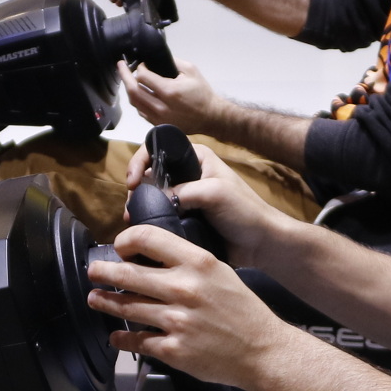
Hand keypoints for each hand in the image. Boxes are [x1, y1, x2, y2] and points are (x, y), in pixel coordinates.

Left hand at [87, 223, 292, 390]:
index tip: (119, 248)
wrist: (263, 351)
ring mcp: (176, 321)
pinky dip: (121, 338)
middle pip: (128, 273)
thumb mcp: (219, 272)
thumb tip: (151, 257)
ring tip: (95, 299)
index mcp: (197, 263)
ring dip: (104, 302)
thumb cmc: (243, 310)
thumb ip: (187, 262)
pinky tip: (116, 336)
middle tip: (93, 272)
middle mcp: (184, 289)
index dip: (125, 241)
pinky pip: (136, 341)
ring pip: (126, 307)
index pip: (147, 238)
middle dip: (103, 272)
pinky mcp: (173, 350)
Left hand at [121, 57, 225, 134]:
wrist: (210, 117)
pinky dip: (137, 101)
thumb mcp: (191, 71)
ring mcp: (158, 118)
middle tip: (120, 65)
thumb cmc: (202, 92)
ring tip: (126, 78)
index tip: (142, 63)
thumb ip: (172, 62)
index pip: (143, 77)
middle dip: (124, 76)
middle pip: (133, 91)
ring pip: (135, 103)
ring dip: (128, 89)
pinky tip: (137, 93)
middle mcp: (161, 106)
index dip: (139, 68)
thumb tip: (155, 58)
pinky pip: (141, 112)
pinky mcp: (158, 125)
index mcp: (169, 91)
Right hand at [122, 141, 295, 269]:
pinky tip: (143, 230)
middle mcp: (188, 173)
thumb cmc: (244, 211)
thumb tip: (155, 200)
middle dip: (136, 188)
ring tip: (132, 220)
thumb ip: (182, 191)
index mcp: (197, 157)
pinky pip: (161, 215)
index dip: (140, 161)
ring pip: (153, 196)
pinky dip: (150, 220)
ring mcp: (185, 196)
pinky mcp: (184, 217)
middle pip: (151, 173)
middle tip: (130, 207)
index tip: (132, 181)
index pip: (159, 147)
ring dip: (140, 206)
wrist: (260, 243)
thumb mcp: (214, 193)